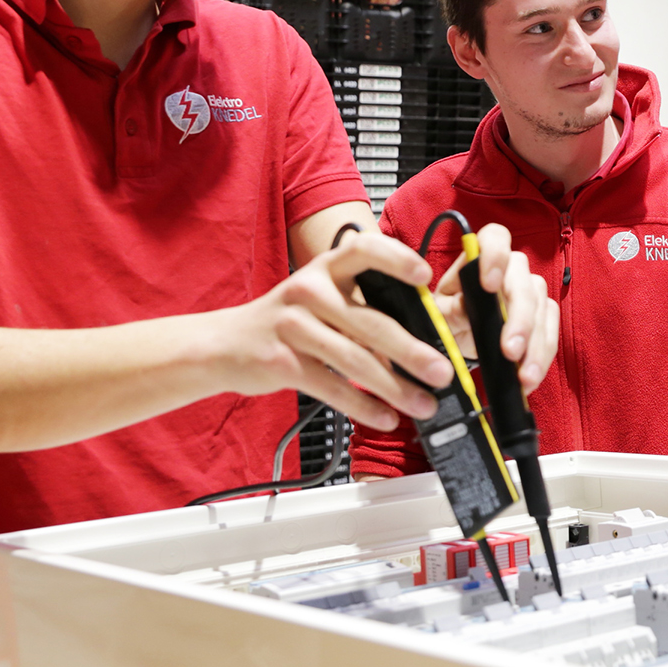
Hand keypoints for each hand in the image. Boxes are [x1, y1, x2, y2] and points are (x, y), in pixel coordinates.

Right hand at [214, 228, 454, 432]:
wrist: (224, 344)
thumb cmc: (288, 319)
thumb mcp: (320, 298)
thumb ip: (363, 308)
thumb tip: (422, 340)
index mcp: (325, 267)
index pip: (363, 249)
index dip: (396, 258)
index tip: (425, 276)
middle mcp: (309, 290)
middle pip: (370, 322)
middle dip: (413, 351)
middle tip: (443, 371)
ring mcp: (293, 326)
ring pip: (355, 361)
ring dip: (396, 388)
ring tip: (425, 404)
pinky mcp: (281, 363)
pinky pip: (332, 387)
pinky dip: (363, 406)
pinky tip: (386, 417)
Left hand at [432, 222, 559, 392]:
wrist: (457, 334)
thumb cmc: (446, 315)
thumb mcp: (439, 312)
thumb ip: (450, 308)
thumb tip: (467, 309)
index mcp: (480, 256)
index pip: (495, 238)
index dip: (496, 256)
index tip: (489, 285)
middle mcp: (511, 268)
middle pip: (524, 284)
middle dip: (520, 320)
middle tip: (510, 351)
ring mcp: (531, 290)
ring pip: (542, 311)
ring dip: (536, 346)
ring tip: (524, 376)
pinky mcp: (543, 315)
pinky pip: (550, 332)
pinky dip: (542, 357)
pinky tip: (530, 378)